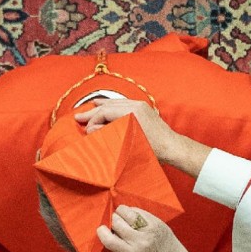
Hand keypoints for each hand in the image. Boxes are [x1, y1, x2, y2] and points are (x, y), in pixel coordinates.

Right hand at [75, 99, 191, 168]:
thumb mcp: (128, 143)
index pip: (106, 111)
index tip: (86, 129)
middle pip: (108, 105)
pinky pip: (122, 103)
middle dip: (92, 111)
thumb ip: (109, 135)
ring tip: (88, 109)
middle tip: (78, 117)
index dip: (93, 120)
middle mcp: (136, 105)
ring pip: (115, 102)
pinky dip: (111, 106)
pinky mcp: (142, 108)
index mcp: (132, 112)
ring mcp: (140, 105)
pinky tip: (104, 106)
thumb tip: (92, 129)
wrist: (172, 146)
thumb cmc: (153, 149)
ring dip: (100, 107)